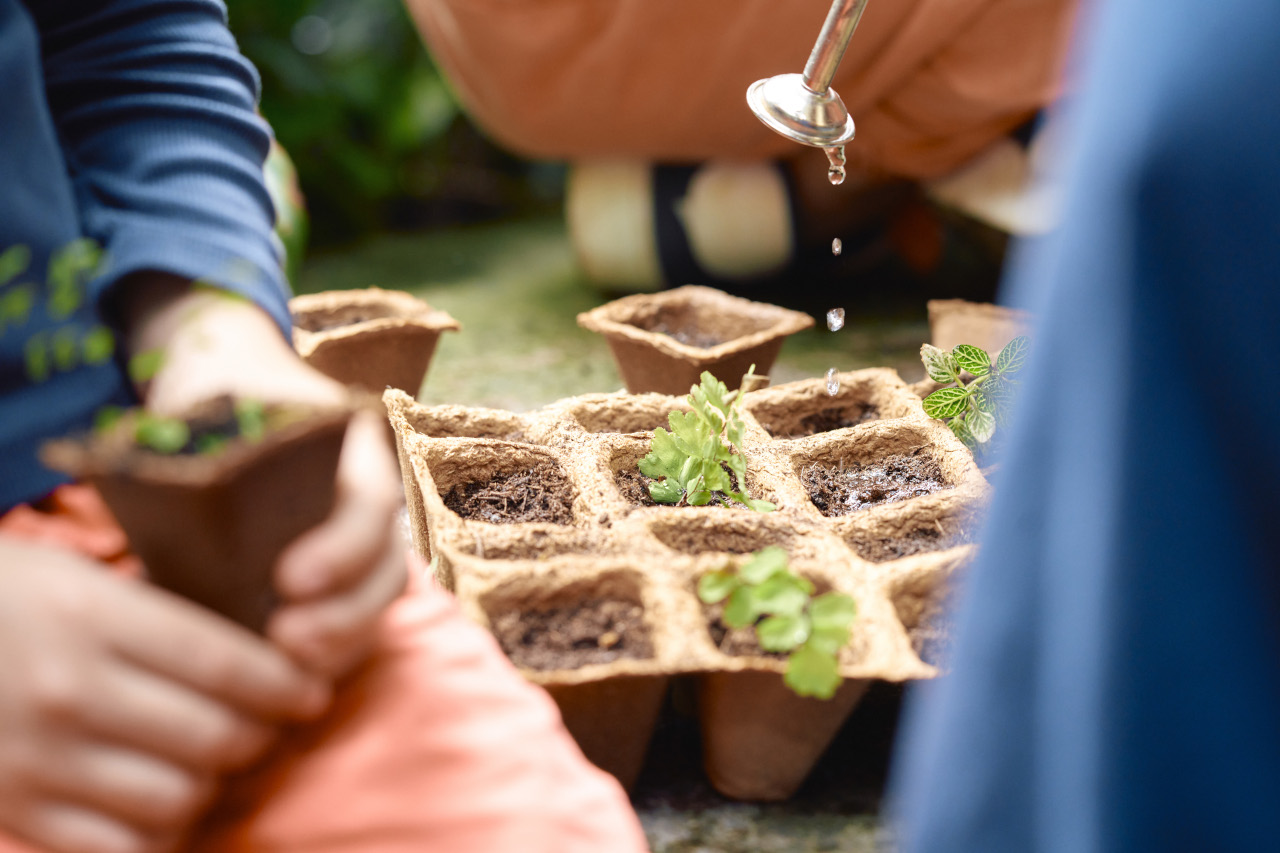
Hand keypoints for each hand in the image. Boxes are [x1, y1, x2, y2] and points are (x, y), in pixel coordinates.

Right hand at [0, 537, 330, 852]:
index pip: (223, 660)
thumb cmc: (1, 598)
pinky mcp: (12, 810)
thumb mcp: (76, 581)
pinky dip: (153, 836)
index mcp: (90, 615)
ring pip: (174, 798)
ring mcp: (36, 757)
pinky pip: (113, 848)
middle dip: (257, 738)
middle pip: (211, 735)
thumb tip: (257, 658)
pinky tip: (160, 810)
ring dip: (208, 787)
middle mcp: (68, 689)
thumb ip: (156, 619)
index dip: (284, 684)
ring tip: (211, 765)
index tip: (309, 692)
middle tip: (265, 728)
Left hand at [120, 274, 407, 677]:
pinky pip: (351, 627)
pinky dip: (327, 655)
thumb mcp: (216, 399)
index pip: (372, 502)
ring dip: (341, 644)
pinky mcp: (333, 583)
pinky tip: (282, 675)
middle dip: (346, 616)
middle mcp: (368, 501)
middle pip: (387, 568)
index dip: (343, 549)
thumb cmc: (218, 390)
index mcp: (354, 448)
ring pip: (376, 606)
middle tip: (286, 640)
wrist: (223, 386)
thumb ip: (212, 437)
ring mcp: (357, 545)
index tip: (288, 579)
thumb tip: (188, 494)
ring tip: (285, 668)